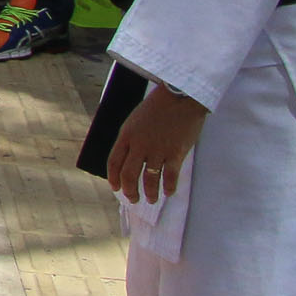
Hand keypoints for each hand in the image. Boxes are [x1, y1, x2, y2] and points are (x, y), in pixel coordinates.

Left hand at [107, 86, 209, 201]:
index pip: (114, 162)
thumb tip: (128, 159)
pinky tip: (168, 192)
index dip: (113, 178)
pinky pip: (170, 177)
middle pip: (129, 175)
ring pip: (149, 180)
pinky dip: (168, 188)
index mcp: (126, 135)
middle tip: (133, 199)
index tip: (116, 188)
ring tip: (151, 199)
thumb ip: (131, 138)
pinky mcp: (176, 153)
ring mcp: (157, 150)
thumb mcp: (135, 119)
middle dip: (130, 191)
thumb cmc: (158, 106)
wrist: (181, 96)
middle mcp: (139, 145)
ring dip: (149, 193)